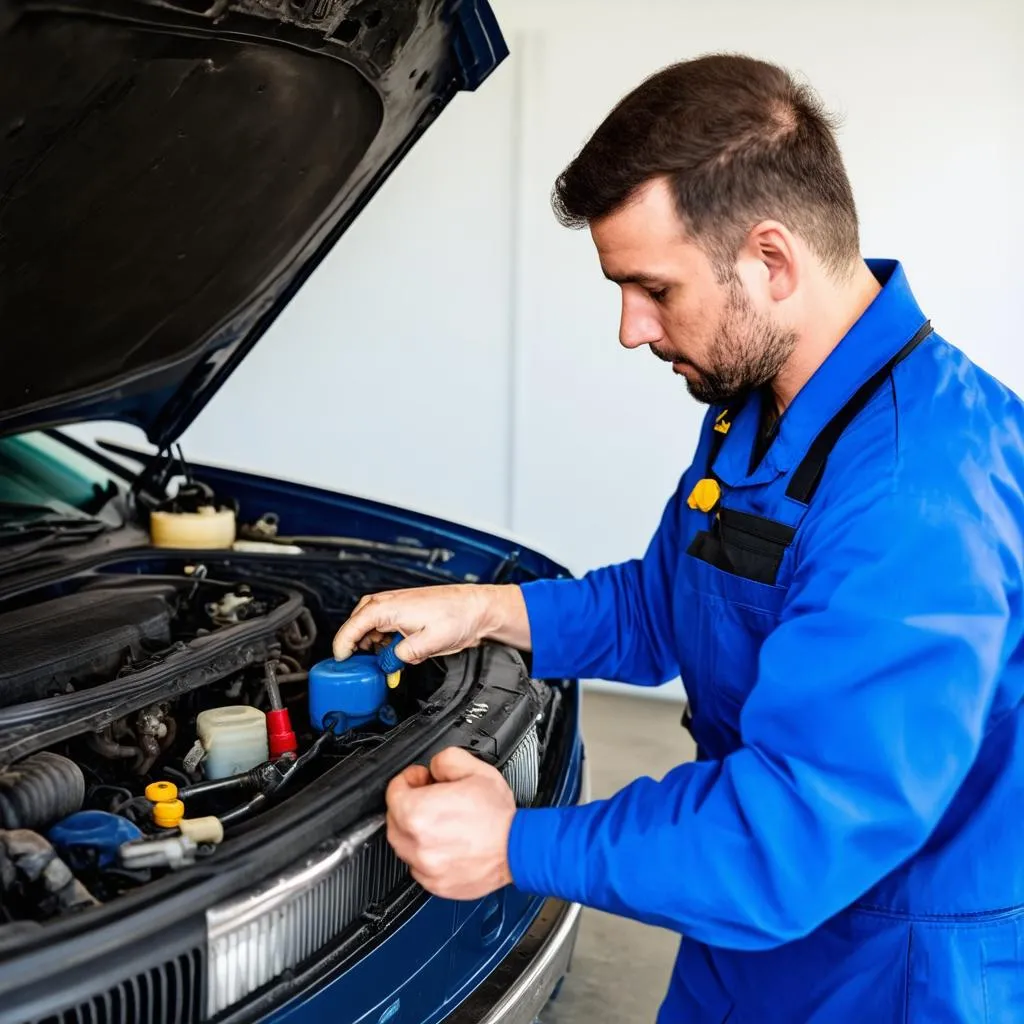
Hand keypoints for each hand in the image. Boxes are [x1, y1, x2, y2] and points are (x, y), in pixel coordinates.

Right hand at [332, 584, 529, 664]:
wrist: (476, 607)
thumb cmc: (458, 615)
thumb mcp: (430, 642)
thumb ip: (404, 655)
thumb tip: (390, 662)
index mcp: (389, 607)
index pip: (353, 625)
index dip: (342, 644)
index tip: (341, 660)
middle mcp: (389, 604)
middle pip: (357, 624)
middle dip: (355, 645)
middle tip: (358, 666)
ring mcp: (396, 608)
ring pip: (369, 626)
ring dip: (370, 644)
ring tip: (380, 662)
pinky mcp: (404, 614)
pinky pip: (383, 627)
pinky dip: (383, 642)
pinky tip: (393, 654)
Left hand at [386, 747, 516, 899]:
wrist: (518, 848)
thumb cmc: (498, 815)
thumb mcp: (474, 769)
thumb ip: (444, 760)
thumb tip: (433, 769)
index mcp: (419, 812)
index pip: (393, 791)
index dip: (408, 778)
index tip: (421, 778)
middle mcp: (417, 844)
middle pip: (394, 819)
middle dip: (408, 804)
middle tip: (429, 797)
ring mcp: (426, 867)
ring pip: (403, 845)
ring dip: (413, 830)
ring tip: (438, 821)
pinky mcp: (436, 885)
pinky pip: (418, 867)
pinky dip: (425, 854)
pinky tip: (444, 843)